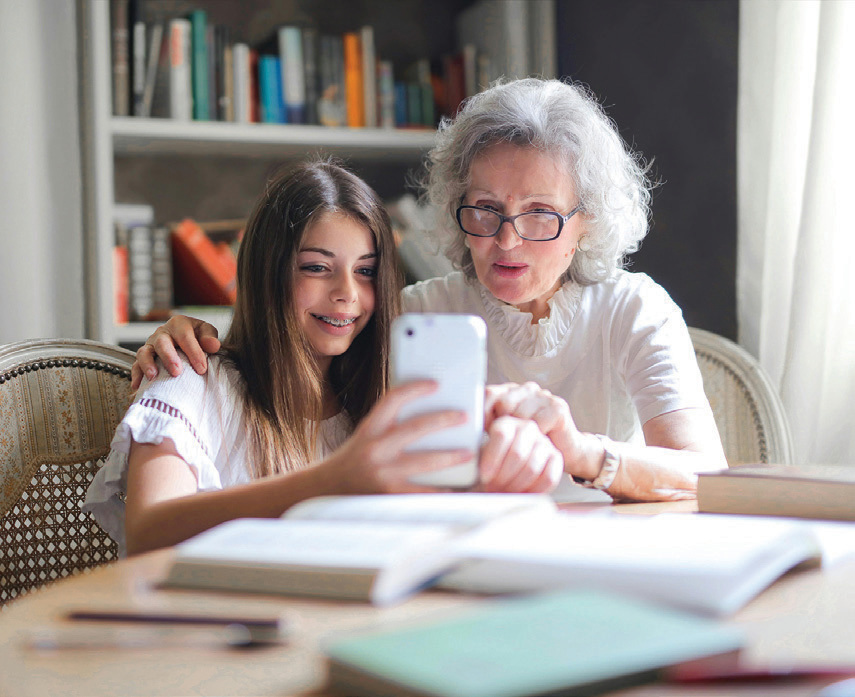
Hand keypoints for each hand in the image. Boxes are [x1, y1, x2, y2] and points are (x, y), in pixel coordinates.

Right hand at [131, 316, 220, 389]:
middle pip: (162, 343)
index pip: (185, 337)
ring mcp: (150, 345)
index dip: (193, 353)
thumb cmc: (197, 336)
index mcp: (178, 324)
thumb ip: (209, 337)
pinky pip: (136, 365)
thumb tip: (213, 345)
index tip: (202, 369)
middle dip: (169, 358)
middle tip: (176, 372)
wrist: (184, 338)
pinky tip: (138, 387)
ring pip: (144, 352)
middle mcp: (162, 333)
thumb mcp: (205, 332)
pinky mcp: (143, 357)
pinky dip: (136, 375)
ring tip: (153, 377)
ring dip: (147, 365)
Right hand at [322, 381, 474, 493]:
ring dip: (450, 457)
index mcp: (369, 429)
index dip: (415, 388)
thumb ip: (389, 426)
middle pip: (415, 428)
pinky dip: (441, 490)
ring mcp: (382, 473)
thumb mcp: (366, 436)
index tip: (436, 384)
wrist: (326, 491)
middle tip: (464, 417)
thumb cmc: (352, 461)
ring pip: (424, 462)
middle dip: (444, 420)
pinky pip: (422, 492)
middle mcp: (374, 448)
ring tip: (468, 453)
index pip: (392, 399)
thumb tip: (426, 414)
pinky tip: (456, 487)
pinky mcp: (389, 495)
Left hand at [478, 415, 563, 492]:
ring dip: (516, 486)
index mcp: (506, 422)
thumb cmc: (491, 463)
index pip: (501, 435)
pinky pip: (548, 477)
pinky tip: (522, 494)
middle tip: (493, 488)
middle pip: (517, 453)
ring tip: (504, 492)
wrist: (511, 468)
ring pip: (532, 467)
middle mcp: (527, 427)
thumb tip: (467, 462)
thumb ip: (476, 455)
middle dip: (503, 477)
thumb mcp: (479, 455)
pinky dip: (534, 490)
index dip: (492, 458)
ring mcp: (544, 441)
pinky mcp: (556, 457)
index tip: (484, 477)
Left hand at [485, 382, 597, 480]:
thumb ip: (488, 425)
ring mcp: (543, 396)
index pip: (488, 394)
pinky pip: (537, 423)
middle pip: (503, 404)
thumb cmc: (530, 445)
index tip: (483, 432)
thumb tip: (465, 426)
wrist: (566, 452)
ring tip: (525, 444)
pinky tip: (540, 441)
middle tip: (508, 443)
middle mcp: (527, 389)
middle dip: (503, 426)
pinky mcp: (558, 407)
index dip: (483, 413)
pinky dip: (536, 438)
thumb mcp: (505, 434)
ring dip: (521, 435)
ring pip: (520, 415)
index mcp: (510, 391)